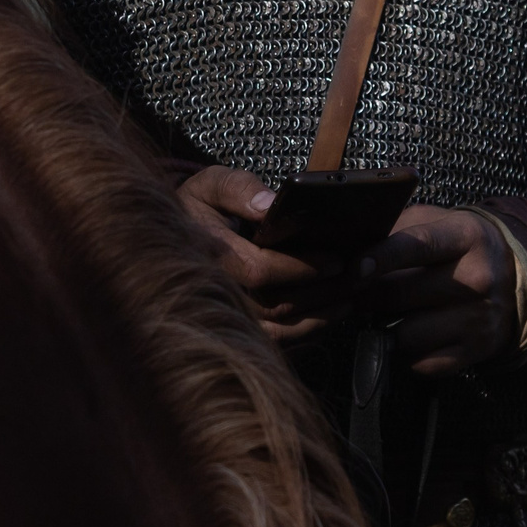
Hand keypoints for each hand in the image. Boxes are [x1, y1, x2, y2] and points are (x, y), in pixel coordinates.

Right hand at [176, 166, 359, 342]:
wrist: (169, 241)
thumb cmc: (198, 208)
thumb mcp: (210, 185)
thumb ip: (239, 189)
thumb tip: (270, 206)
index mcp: (209, 252)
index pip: (258, 270)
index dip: (300, 267)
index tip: (335, 259)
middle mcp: (214, 290)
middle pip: (275, 305)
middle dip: (321, 291)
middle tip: (357, 275)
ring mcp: (223, 315)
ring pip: (278, 328)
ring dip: (320, 314)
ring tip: (352, 294)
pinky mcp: (234, 330)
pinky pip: (275, 341)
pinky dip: (307, 331)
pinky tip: (331, 313)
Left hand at [360, 205, 519, 376]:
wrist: (514, 278)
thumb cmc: (459, 247)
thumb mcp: (436, 223)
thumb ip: (395, 231)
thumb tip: (348, 253)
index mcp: (465, 236)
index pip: (417, 246)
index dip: (381, 258)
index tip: (355, 269)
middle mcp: (477, 277)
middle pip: (399, 295)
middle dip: (367, 296)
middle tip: (356, 292)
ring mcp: (479, 318)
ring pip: (405, 335)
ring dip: (386, 327)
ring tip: (389, 313)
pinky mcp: (477, 350)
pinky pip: (421, 363)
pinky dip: (408, 353)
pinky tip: (413, 333)